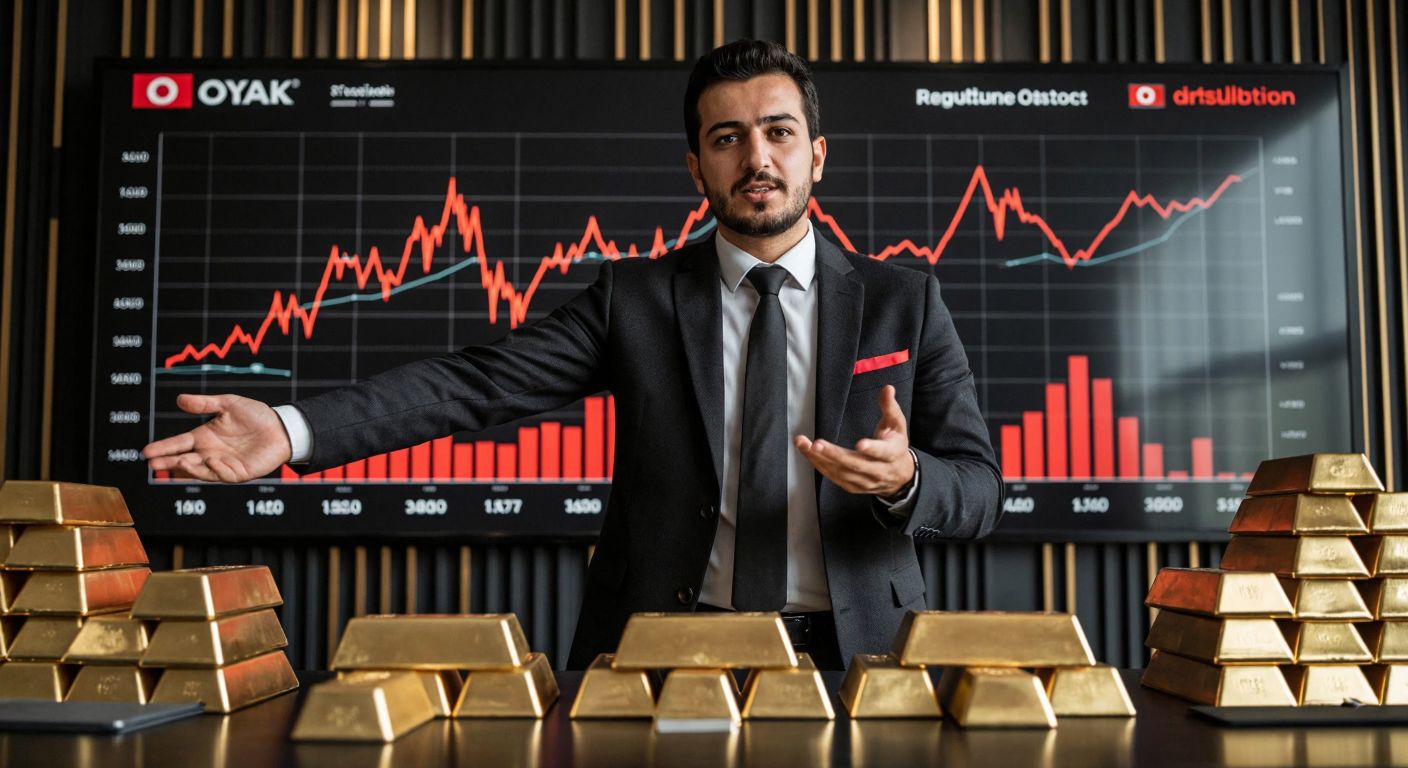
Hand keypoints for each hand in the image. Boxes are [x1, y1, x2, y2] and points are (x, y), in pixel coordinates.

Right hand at [142, 394, 291, 482]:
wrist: (281, 427)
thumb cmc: (255, 415)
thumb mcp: (228, 404)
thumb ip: (205, 403)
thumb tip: (180, 399)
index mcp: (204, 437)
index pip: (178, 443)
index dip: (163, 448)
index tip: (146, 451)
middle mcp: (210, 453)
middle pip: (184, 461)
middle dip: (168, 463)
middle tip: (153, 464)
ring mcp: (223, 465)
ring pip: (201, 471)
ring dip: (190, 468)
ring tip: (180, 462)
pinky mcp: (239, 473)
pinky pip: (223, 474)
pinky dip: (216, 469)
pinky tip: (212, 460)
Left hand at [795, 384, 914, 498]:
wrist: (899, 476)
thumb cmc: (895, 444)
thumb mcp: (897, 424)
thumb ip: (890, 407)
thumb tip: (887, 388)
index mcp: (893, 453)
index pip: (883, 452)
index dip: (872, 449)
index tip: (860, 444)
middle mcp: (879, 471)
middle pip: (855, 464)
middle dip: (834, 454)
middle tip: (816, 444)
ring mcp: (865, 481)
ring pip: (841, 472)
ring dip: (820, 459)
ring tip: (803, 444)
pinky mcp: (853, 487)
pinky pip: (834, 477)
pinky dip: (819, 465)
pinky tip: (808, 453)